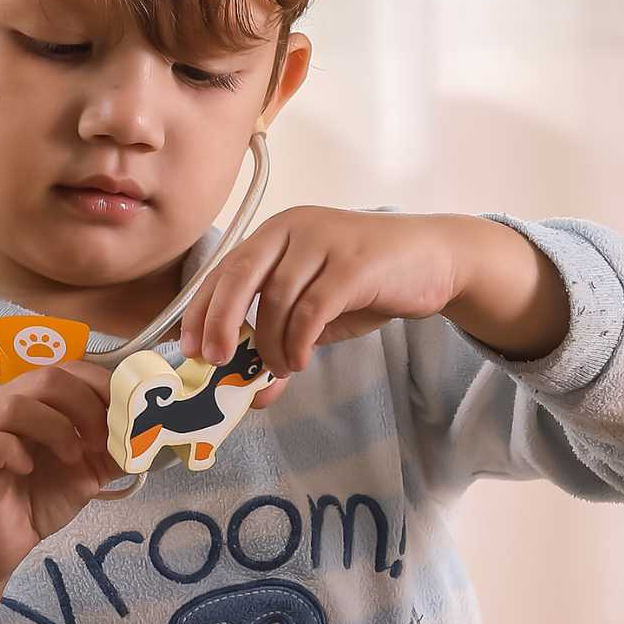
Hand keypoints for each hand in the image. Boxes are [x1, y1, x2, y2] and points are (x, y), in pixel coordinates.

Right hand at [0, 361, 121, 586]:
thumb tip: (154, 435)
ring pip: (20, 401)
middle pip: (50, 376)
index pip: (75, 371)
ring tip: (71, 457)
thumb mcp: (88, 472)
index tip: (128, 416)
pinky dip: (18, 450)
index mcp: (42, 401)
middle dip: (87, 405)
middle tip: (100, 441)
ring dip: (56, 427)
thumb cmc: (36, 499)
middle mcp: (12, 404)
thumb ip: (116, 451)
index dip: (106, 387)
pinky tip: (28, 469)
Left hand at [179, 207, 464, 404]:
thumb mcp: (316, 312)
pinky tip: (301, 361)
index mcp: (276, 233)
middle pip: (239, 274)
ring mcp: (325, 241)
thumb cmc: (368, 283)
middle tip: (216, 361)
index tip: (190, 350)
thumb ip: (282, 342)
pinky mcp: (355, 263)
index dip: (201, 310)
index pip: (224, 269)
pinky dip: (299, 342)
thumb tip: (251, 395)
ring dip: (271, 343)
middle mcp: (295, 228)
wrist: (433, 259)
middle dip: (221, 322)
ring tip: (280, 368)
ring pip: (278, 298)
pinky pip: (313, 309)